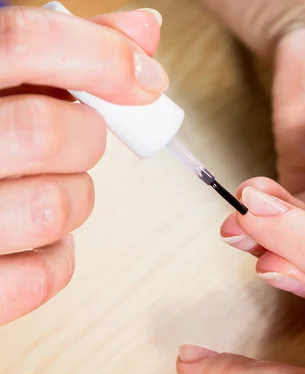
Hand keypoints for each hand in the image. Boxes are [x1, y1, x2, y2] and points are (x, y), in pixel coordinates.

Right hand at [0, 6, 166, 325]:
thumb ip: (58, 47)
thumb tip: (144, 31)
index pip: (20, 42)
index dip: (101, 56)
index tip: (146, 80)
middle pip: (48, 131)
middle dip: (87, 135)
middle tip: (73, 134)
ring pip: (56, 208)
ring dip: (75, 196)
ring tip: (44, 186)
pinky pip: (42, 275)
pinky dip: (57, 256)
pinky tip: (32, 237)